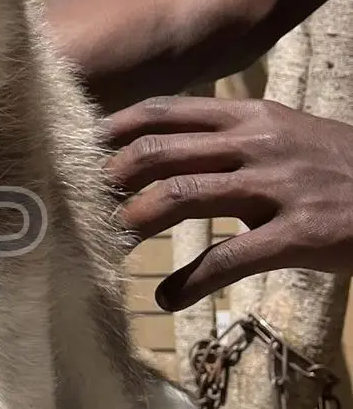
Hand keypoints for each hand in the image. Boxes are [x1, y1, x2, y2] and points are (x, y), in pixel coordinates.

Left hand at [104, 96, 352, 310]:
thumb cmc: (340, 168)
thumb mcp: (287, 135)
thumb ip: (232, 138)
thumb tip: (168, 151)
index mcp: (252, 116)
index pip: (169, 111)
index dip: (118, 128)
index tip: (80, 146)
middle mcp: (258, 144)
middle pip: (162, 151)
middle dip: (114, 177)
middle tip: (84, 201)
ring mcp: (277, 188)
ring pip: (183, 197)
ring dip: (137, 222)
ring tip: (112, 243)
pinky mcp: (298, 235)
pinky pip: (228, 258)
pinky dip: (188, 281)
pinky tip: (165, 297)